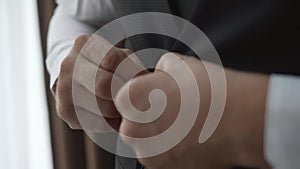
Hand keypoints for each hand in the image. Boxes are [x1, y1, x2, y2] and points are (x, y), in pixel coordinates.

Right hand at [55, 34, 138, 130]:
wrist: (80, 79)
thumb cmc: (109, 67)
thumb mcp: (123, 59)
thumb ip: (134, 68)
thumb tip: (148, 86)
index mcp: (84, 44)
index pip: (112, 60)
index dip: (129, 74)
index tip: (135, 81)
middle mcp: (68, 65)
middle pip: (103, 85)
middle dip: (123, 94)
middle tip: (131, 98)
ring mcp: (63, 88)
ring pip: (101, 107)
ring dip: (119, 111)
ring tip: (122, 106)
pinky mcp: (64, 110)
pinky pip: (95, 122)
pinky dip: (110, 122)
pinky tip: (111, 115)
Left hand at [115, 52, 270, 168]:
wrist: (240, 120)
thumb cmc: (210, 90)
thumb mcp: (180, 64)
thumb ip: (159, 68)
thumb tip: (158, 73)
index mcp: (131, 99)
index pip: (122, 98)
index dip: (139, 96)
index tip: (152, 96)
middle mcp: (133, 128)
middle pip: (130, 122)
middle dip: (145, 117)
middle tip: (170, 110)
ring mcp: (148, 152)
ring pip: (143, 141)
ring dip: (155, 134)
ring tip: (181, 124)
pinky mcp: (164, 168)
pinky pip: (157, 155)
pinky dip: (167, 148)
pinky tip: (186, 137)